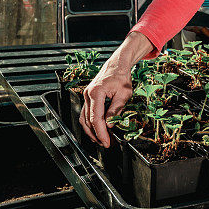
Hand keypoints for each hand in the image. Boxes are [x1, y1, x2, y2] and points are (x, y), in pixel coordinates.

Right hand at [80, 32, 152, 146]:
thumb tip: (109, 124)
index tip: (107, 142)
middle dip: (96, 135)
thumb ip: (116, 110)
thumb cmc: (121, 77)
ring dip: (92, 131)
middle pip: (88, 121)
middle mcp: (88, 94)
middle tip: (106, 144)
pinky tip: (98, 130)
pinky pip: (86, 113)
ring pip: (84, 118)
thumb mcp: (124, 94)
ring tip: (102, 140)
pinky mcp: (88, 97)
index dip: (101, 133)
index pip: (96, 119)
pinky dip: (91, 123)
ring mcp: (86, 95)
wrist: (116, 65)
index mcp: (96, 93)